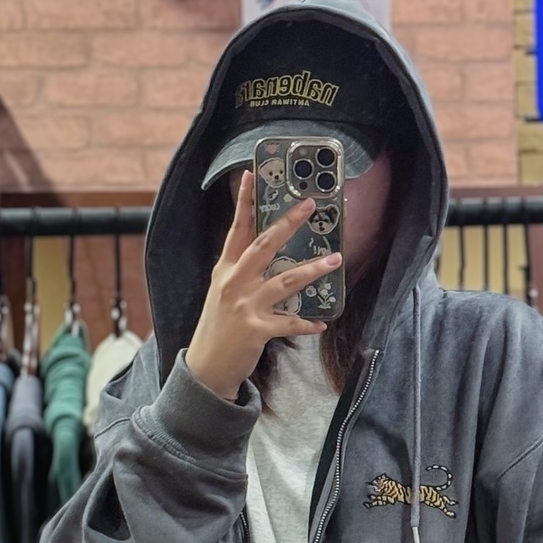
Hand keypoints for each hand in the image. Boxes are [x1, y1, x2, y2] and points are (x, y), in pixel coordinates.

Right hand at [184, 171, 340, 401]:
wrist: (206, 366)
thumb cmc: (218, 327)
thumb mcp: (222, 292)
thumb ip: (240, 271)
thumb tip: (267, 251)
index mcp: (225, 270)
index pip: (237, 230)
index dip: (244, 202)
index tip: (252, 175)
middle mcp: (234, 283)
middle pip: (264, 245)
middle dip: (288, 223)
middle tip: (309, 205)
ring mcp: (245, 306)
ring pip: (286, 281)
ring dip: (313, 270)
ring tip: (335, 260)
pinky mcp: (257, 330)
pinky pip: (290, 323)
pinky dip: (307, 324)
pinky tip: (322, 324)